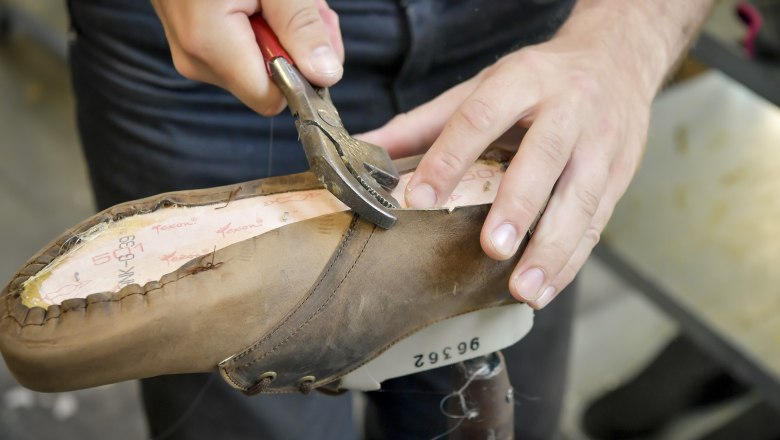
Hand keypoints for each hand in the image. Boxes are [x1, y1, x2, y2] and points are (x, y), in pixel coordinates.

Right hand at [151, 0, 343, 114]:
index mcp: (210, 44)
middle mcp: (196, 58)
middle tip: (302, 5)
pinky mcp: (195, 42)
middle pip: (268, 84)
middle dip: (296, 48)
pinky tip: (262, 2)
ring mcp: (192, 51)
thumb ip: (301, 25)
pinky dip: (264, 29)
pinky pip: (242, 51)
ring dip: (282, 35)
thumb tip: (325, 74)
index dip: (302, 75)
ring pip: (259, 67)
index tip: (316, 39)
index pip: (272, 98)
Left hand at [359, 2, 707, 309]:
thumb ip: (425, 122)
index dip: (449, 158)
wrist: (617, 58)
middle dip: (518, 206)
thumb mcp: (482, 86)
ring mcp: (600, 141)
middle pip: (543, 156)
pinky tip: (548, 286)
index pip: (480, 117)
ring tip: (525, 288)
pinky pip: (598, 220)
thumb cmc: (539, 79)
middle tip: (492, 248)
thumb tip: (366, 148)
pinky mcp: (620, 172)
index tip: (420, 198)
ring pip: (580, 197)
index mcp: (522, 80)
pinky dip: (573, 258)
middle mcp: (567, 107)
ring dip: (553, 247)